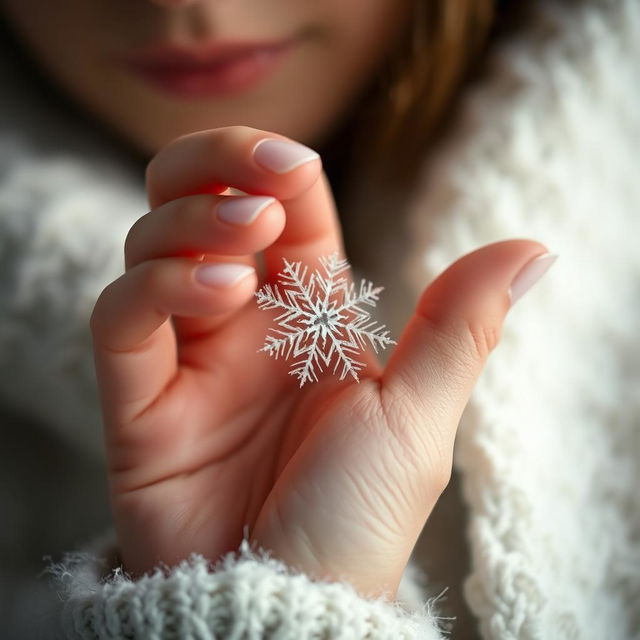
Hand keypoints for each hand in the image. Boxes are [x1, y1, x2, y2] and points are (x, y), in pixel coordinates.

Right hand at [91, 125, 548, 597]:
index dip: (274, 167)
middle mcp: (243, 321)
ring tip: (243, 251)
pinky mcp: (137, 397)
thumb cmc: (358, 518)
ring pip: (151, 243)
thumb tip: (531, 250)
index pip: (284, 206)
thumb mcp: (417, 417)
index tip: (290, 164)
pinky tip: (213, 294)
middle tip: (254, 194)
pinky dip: (157, 285)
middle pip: (197, 202)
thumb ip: (460, 325)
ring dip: (191, 225)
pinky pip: (120, 315)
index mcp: (309, 313)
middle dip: (212, 168)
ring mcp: (186, 355)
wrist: (288, 604)